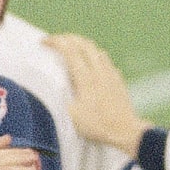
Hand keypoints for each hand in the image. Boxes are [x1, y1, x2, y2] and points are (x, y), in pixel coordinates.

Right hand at [43, 33, 153, 155]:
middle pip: (83, 44)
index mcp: (85, 78)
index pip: (69, 50)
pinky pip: (105, 59)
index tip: (44, 41)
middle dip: (68, 38)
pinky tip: (91, 64)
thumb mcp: (72, 115)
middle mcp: (99, 71)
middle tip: (56, 41)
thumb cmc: (97, 125)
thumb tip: (51, 86)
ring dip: (82, 45)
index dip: (55, 41)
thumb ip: (60, 98)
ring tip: (71, 49)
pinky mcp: (118, 79)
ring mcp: (111, 74)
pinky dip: (94, 55)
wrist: (125, 131)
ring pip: (96, 49)